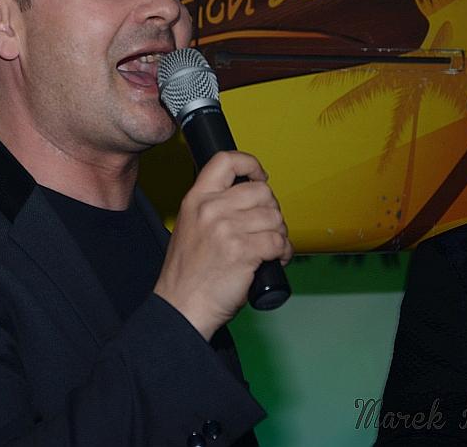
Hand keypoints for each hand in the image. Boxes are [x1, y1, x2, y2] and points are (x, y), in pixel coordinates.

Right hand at [153, 151, 292, 338]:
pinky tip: (275, 260)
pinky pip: (279, 242)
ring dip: (280, 234)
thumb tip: (248, 199)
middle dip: (272, 210)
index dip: (250, 164)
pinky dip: (284, 253)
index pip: (226, 160)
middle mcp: (211, 209)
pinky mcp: (243, 251)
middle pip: (261, 191)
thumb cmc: (187, 275)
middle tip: (267, 226)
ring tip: (271, 247)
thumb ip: (212, 208)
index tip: (259, 177)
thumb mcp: (190, 227)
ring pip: (274, 217)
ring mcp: (227, 229)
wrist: (182, 306)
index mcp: (196, 199)